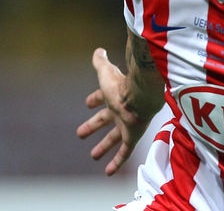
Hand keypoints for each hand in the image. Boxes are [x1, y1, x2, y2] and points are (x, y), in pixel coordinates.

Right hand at [76, 48, 151, 175]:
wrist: (143, 95)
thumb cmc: (123, 84)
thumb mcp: (106, 72)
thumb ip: (101, 62)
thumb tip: (98, 50)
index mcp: (115, 94)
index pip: (103, 97)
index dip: (95, 99)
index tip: (88, 103)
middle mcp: (121, 109)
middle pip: (106, 119)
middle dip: (94, 125)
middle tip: (80, 133)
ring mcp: (127, 123)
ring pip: (114, 138)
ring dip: (103, 146)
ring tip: (93, 155)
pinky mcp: (133, 135)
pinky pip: (124, 152)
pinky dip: (116, 162)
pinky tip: (108, 172)